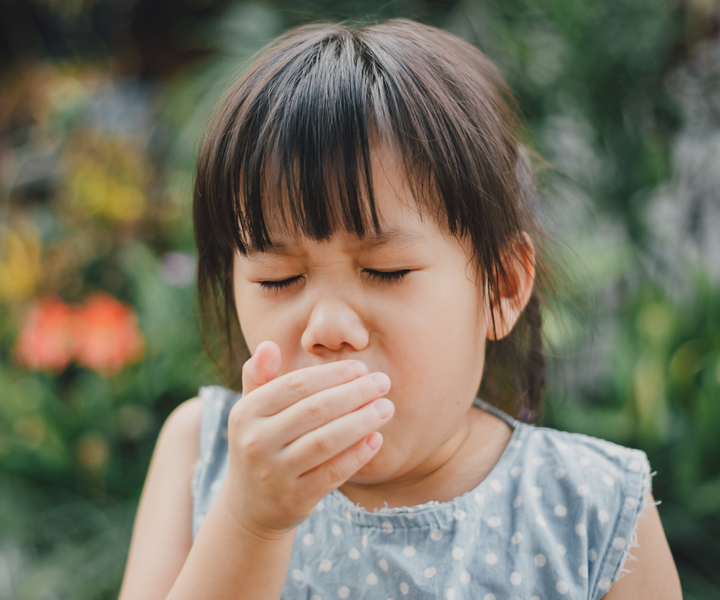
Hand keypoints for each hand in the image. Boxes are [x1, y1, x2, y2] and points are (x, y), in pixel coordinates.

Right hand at [218, 340, 393, 538]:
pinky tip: (376, 439)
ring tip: (386, 408)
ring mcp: (274, 473)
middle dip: (354, 394)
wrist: (250, 507)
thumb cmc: (261, 445)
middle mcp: (255, 442)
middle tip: (383, 383)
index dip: (332, 374)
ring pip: (326, 441)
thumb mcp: (251, 412)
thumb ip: (260, 377)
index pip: (296, 385)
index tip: (362, 368)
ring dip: (361, 422)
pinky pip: (332, 473)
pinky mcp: (294, 499)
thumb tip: (269, 344)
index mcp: (246, 413)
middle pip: (315, 411)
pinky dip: (357, 455)